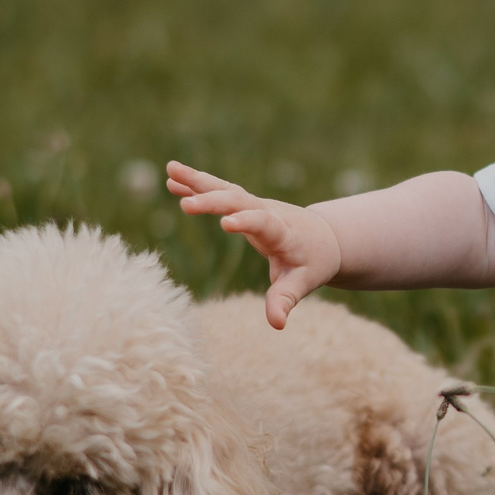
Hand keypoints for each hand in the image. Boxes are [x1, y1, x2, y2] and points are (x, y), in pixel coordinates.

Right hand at [165, 161, 340, 328]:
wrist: (324, 238)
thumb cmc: (313, 262)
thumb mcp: (304, 282)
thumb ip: (285, 299)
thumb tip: (276, 324)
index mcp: (282, 232)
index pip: (263, 223)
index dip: (247, 221)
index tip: (226, 223)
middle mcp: (268, 212)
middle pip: (240, 201)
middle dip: (214, 202)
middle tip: (186, 205)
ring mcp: (256, 204)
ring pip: (226, 188)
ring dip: (199, 180)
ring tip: (170, 170)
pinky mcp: (246, 203)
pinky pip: (220, 191)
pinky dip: (198, 184)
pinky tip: (173, 179)